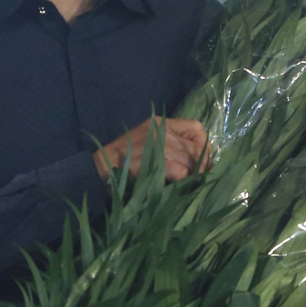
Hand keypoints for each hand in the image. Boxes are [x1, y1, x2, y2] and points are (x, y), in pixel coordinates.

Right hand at [93, 118, 209, 183]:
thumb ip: (171, 143)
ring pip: (190, 160)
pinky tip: (177, 183)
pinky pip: (180, 171)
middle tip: (198, 177)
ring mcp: (157, 145)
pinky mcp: (153, 162)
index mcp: (161, 123)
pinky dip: (183, 179)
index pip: (196, 127)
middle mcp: (161, 131)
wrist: (102, 166)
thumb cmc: (126, 156)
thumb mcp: (148, 140)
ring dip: (193, 174)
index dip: (203, 144)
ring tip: (189, 182)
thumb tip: (200, 159)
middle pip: (195, 146)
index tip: (201, 159)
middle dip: (201, 164)